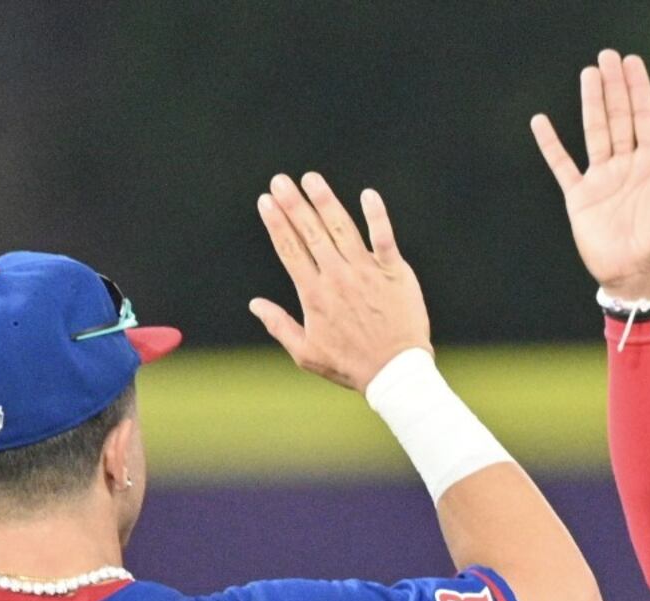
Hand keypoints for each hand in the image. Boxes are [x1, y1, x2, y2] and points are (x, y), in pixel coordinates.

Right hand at [249, 172, 430, 390]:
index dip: (276, 223)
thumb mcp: (307, 353)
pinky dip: (376, 215)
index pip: (290, 250)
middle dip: (293, 204)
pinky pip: (384, 238)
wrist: (394, 372)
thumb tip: (254, 304)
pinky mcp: (394, 272)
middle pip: (311, 232)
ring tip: (311, 179)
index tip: (266, 201)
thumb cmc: (350, 365)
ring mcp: (367, 272)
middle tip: (280, 181)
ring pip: (342, 228)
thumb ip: (279, 326)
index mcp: (315, 295)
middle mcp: (338, 278)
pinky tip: (367, 194)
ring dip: (325, 201)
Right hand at [531, 48, 649, 301]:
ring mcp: (602, 179)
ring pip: (595, 132)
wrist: (639, 275)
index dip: (639, 89)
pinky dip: (551, 145)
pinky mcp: (580, 197)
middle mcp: (626, 166)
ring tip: (589, 74)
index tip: (633, 63)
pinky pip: (562, 165)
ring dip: (591, 103)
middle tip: (607, 57)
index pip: (645, 117)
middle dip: (614, 87)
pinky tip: (541, 122)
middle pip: (619, 117)